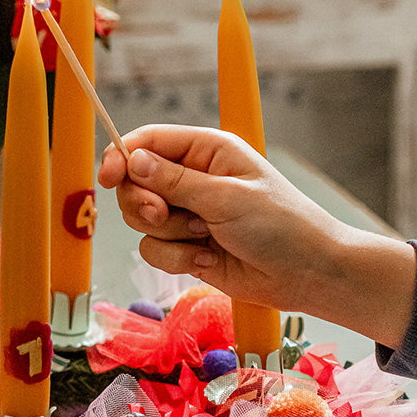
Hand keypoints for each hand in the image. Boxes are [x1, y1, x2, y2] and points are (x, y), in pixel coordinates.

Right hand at [97, 125, 415, 348]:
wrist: (309, 274)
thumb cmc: (281, 225)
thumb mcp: (226, 197)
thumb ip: (175, 181)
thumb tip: (132, 159)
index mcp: (206, 150)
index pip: (148, 142)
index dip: (121, 156)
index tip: (107, 177)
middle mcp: (193, 178)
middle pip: (135, 183)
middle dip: (144, 203)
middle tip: (163, 215)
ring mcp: (189, 214)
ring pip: (142, 221)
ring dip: (169, 234)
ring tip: (205, 237)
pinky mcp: (188, 247)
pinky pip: (155, 251)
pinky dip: (177, 258)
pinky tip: (210, 259)